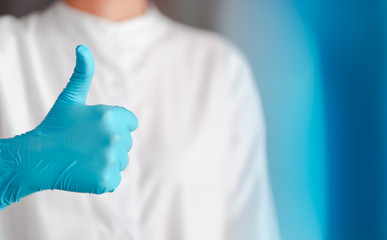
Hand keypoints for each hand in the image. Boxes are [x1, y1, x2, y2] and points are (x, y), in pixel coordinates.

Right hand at [0, 45, 137, 208]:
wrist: (37, 158)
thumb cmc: (54, 126)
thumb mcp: (70, 98)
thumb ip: (82, 74)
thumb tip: (82, 47)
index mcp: (111, 115)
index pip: (131, 123)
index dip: (115, 126)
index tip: (95, 130)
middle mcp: (115, 136)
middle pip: (126, 143)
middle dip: (110, 144)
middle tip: (85, 144)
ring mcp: (111, 159)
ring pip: (121, 162)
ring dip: (107, 162)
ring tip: (84, 157)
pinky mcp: (107, 180)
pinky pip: (114, 179)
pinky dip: (102, 179)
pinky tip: (85, 171)